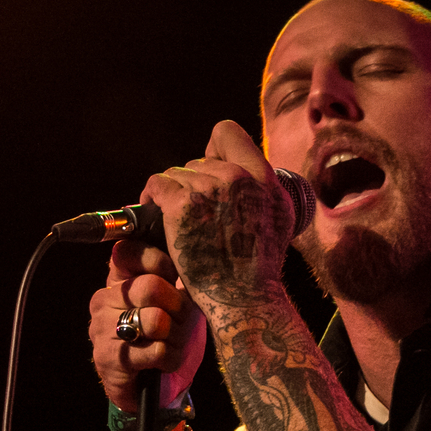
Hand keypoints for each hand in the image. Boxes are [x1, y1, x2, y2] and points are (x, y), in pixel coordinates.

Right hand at [90, 239, 206, 412]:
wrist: (152, 389)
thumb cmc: (166, 339)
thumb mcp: (175, 303)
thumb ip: (177, 279)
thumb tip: (195, 258)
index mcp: (118, 281)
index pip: (128, 251)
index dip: (160, 263)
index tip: (175, 280)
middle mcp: (104, 300)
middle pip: (151, 287)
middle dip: (179, 307)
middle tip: (183, 321)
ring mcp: (102, 329)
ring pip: (155, 320)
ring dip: (176, 336)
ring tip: (173, 343)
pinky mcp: (109, 359)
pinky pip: (156, 350)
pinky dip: (171, 358)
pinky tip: (166, 361)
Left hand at [144, 120, 295, 311]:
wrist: (245, 297)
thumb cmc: (258, 267)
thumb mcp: (279, 219)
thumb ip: (264, 190)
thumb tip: (243, 172)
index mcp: (265, 179)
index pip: (227, 133)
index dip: (213, 150)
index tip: (210, 174)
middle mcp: (240, 177)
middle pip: (198, 160)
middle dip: (193, 183)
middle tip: (193, 212)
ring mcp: (211, 189)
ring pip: (175, 174)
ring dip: (171, 194)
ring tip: (174, 218)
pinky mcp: (183, 204)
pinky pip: (156, 185)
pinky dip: (151, 197)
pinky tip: (155, 213)